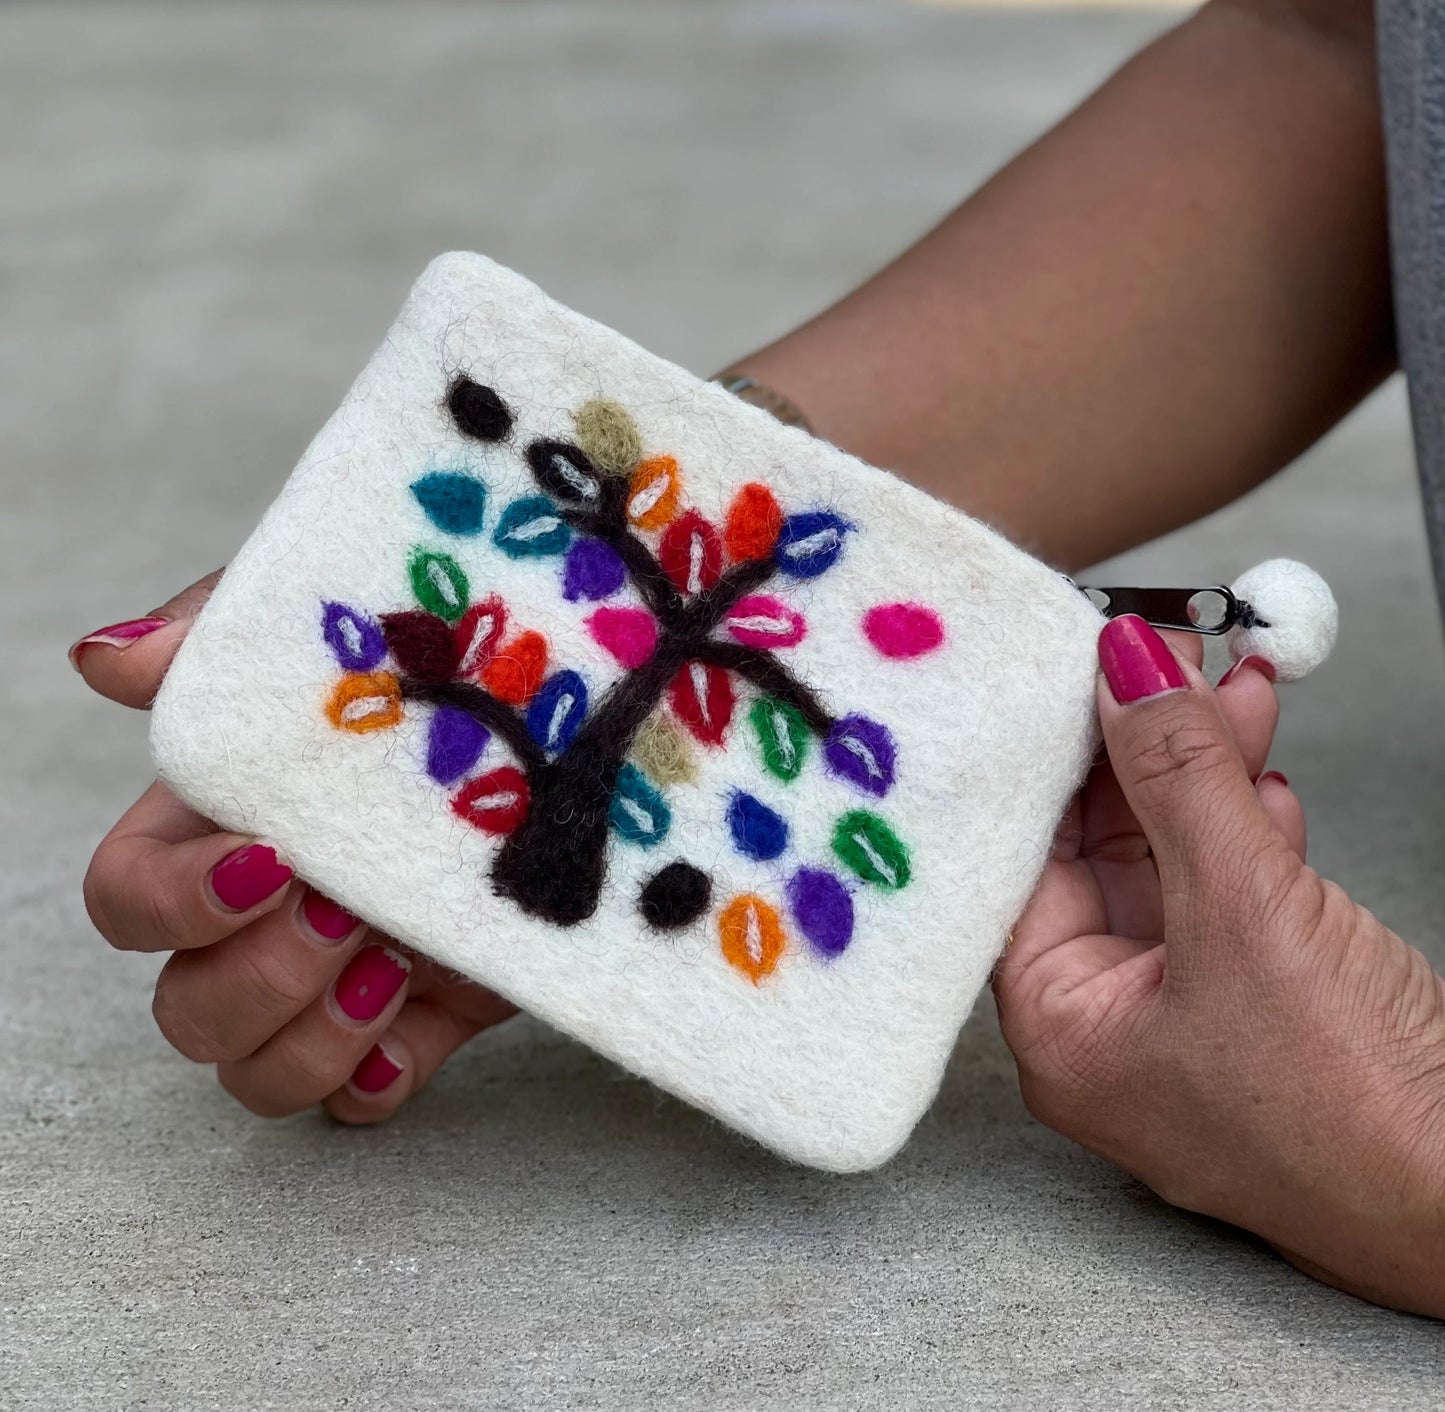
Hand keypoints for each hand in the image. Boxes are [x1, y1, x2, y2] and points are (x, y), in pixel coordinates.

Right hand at [74, 575, 516, 1121]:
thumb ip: (218, 639)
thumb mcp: (334, 626)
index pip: (126, 901)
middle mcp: (267, 918)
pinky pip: (359, 1100)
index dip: (174, 903)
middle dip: (260, 976)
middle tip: (345, 911)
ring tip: (393, 965)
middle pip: (184, 1011)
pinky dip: (375, 1085)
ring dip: (312, 1039)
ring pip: (256, 1072)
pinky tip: (412, 1033)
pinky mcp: (425, 1015)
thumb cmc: (433, 659)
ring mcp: (343, 975)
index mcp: (223, 827)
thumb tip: (102, 660)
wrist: (572, 713)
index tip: (271, 860)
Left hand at [994, 616, 1444, 1316]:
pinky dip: (1249, 829)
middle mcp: (1110, 1026)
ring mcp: (1189, 1015)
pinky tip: (1263, 779)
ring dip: (1204, 774)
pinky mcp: (1262, 1003)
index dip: (1052, 758)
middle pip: (1099, 851)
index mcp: (1061, 1030)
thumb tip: (1124, 670)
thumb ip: (1177, 778)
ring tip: (1232, 688)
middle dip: (1140, 750)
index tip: (1076, 670)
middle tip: (1167, 658)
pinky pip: (1233, 896)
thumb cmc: (1359, 1116)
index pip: (1024, 859)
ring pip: (1174, 862)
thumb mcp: (1247, 911)